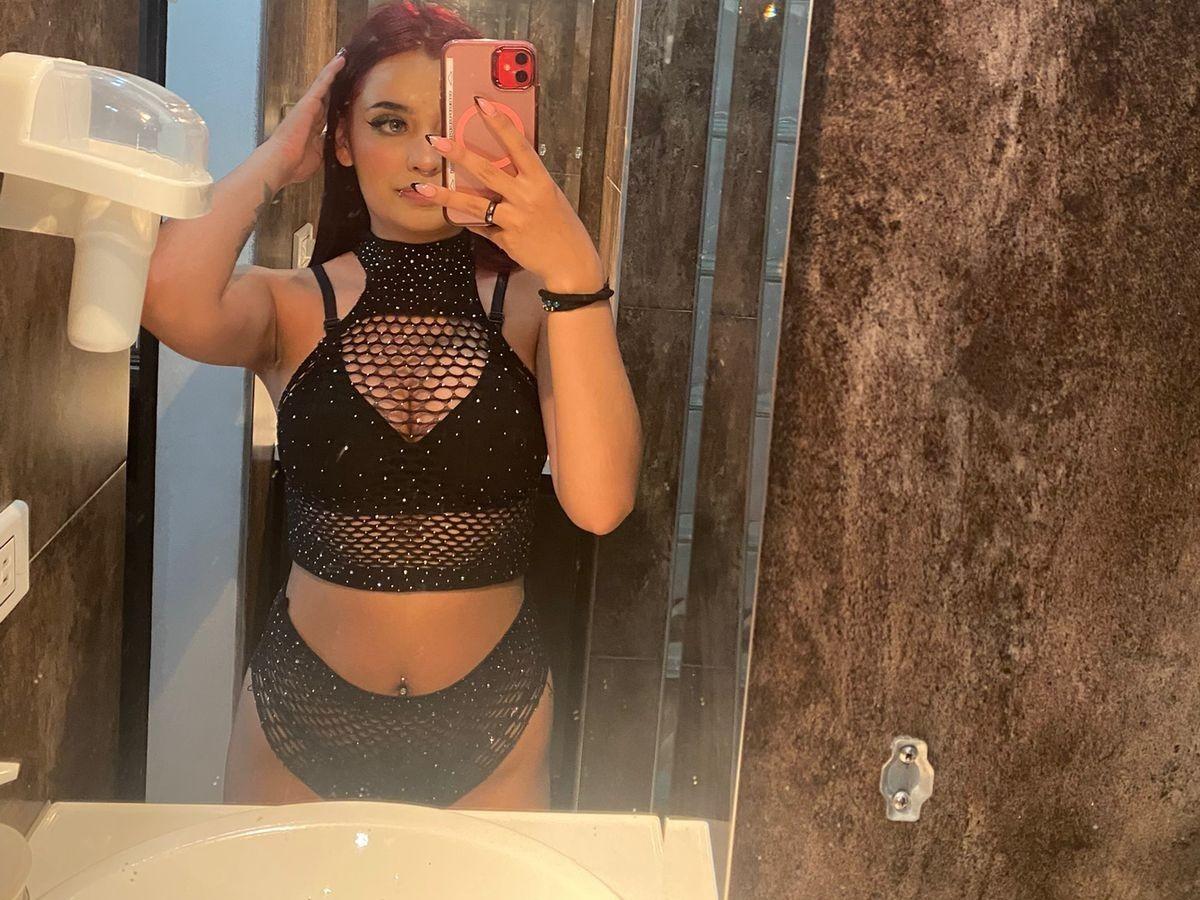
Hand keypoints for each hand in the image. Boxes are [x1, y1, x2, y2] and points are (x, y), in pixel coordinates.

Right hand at [266, 51, 345, 187]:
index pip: (328, 113)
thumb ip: (327, 147)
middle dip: (336, 84)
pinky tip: (341, 61)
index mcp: (313, 128)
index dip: (337, 105)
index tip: (345, 99)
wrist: (281, 162)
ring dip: (335, 71)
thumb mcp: (319, 156)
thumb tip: (337, 146)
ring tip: (344, 58)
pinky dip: (332, 71)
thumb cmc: (295, 164)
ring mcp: (309, 106)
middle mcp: (310, 114)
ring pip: (324, 84)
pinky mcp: (309, 102)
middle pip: (326, 95)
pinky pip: (323, 83)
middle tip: (346, 70)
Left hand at [416, 97, 604, 291]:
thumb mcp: (550, 197)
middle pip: (487, 171)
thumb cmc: (563, 227)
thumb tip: (499, 171)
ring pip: (473, 204)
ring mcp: (514, 219)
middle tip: (436, 140)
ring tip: (423, 187)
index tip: (481, 103)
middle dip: (459, 154)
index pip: (518, 145)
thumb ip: (526, 183)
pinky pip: (481, 226)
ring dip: (445, 195)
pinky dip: (469, 221)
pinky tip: (457, 216)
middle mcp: (527, 197)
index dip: (500, 123)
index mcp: (541, 181)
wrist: (572, 263)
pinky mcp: (505, 239)